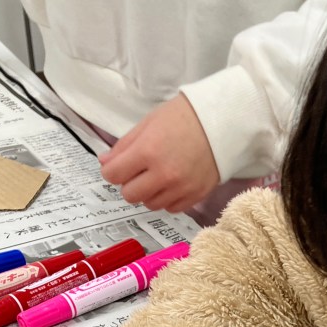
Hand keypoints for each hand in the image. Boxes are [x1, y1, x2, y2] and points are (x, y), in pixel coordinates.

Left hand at [100, 94, 219, 211]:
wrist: (221, 123)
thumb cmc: (183, 118)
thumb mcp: (148, 124)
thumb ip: (124, 146)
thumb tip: (105, 163)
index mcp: (147, 151)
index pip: (113, 175)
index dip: (112, 171)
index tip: (117, 167)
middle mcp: (163, 174)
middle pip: (130, 195)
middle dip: (129, 184)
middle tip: (138, 172)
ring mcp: (180, 188)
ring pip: (150, 204)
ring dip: (149, 193)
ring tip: (158, 176)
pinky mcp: (195, 196)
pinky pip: (170, 208)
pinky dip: (167, 198)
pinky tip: (172, 184)